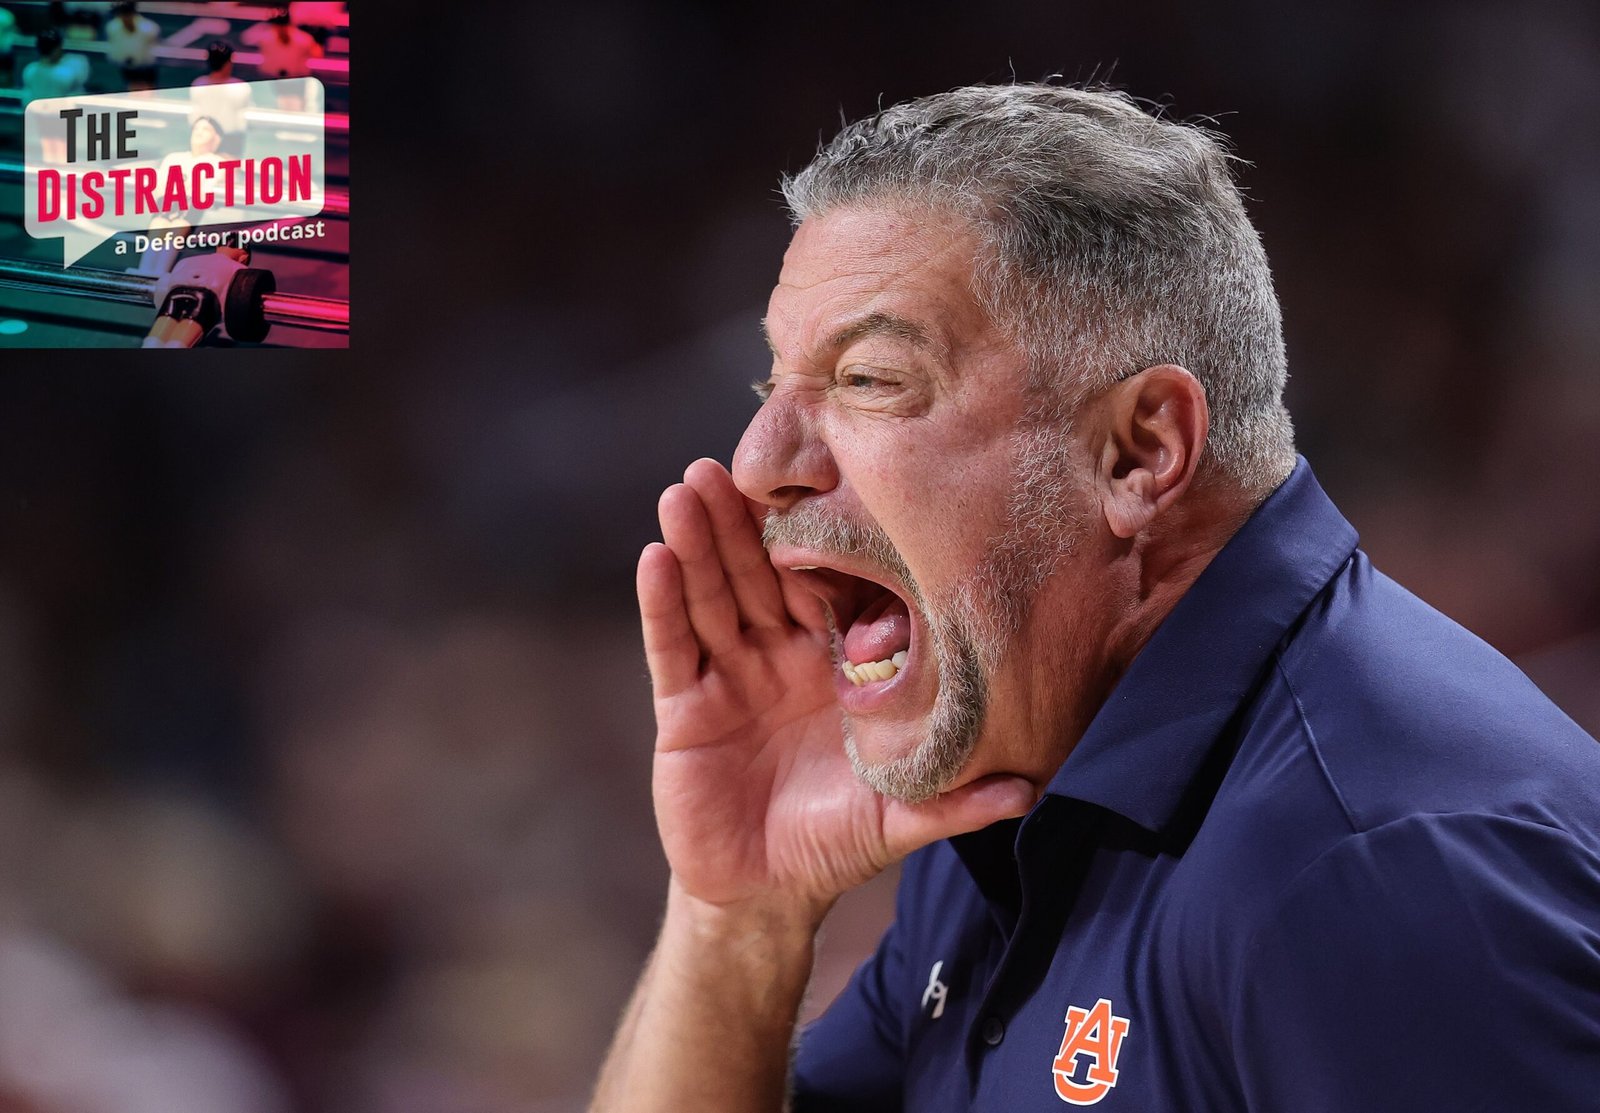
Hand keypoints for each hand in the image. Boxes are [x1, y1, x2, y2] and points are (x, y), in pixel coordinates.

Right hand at [639, 459, 1033, 919]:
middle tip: (727, 462)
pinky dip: (664, 604)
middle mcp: (781, 658)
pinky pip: (673, 648)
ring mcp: (731, 677)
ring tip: (686, 488)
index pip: (825, 590)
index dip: (818, 542)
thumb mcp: (896, 818)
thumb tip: (1033, 789)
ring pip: (713, 598)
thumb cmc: (834, 844)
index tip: (818, 485)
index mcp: (836, 667)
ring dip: (698, 544)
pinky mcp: (684, 708)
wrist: (763, 893)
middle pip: (759, 577)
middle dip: (741, 523)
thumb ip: (954, 802)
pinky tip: (656, 556)